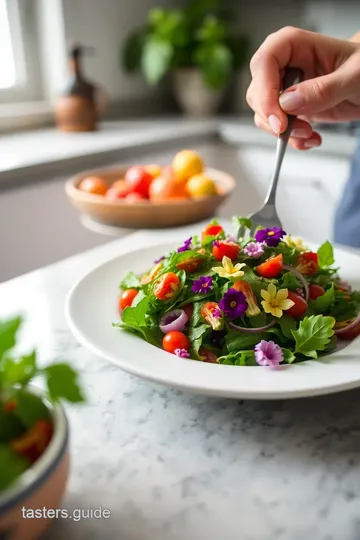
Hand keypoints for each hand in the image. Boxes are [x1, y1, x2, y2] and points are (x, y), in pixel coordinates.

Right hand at [246, 27, 359, 149]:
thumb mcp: (354, 76)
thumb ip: (324, 89)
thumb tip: (289, 102)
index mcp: (296, 45)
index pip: (265, 62)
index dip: (265, 91)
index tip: (278, 118)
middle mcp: (285, 66)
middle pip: (257, 92)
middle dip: (273, 117)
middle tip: (293, 129)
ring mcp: (286, 89)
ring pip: (263, 113)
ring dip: (283, 132)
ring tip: (310, 134)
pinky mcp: (290, 109)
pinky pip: (277, 127)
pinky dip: (291, 139)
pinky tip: (312, 138)